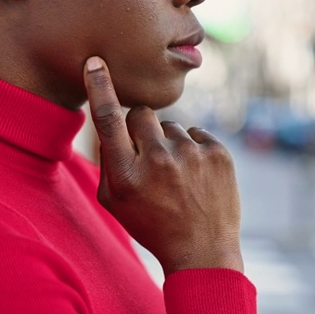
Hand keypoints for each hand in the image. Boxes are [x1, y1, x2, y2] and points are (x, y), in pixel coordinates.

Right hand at [83, 56, 241, 275]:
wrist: (202, 251)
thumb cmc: (151, 224)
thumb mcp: (115, 202)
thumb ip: (107, 162)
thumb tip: (109, 123)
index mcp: (127, 175)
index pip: (109, 120)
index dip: (100, 87)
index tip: (96, 62)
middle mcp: (158, 161)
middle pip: (141, 114)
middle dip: (140, 128)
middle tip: (148, 156)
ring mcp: (191, 156)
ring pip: (170, 125)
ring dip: (169, 144)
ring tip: (177, 177)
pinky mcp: (218, 153)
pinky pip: (196, 133)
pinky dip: (193, 150)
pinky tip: (195, 177)